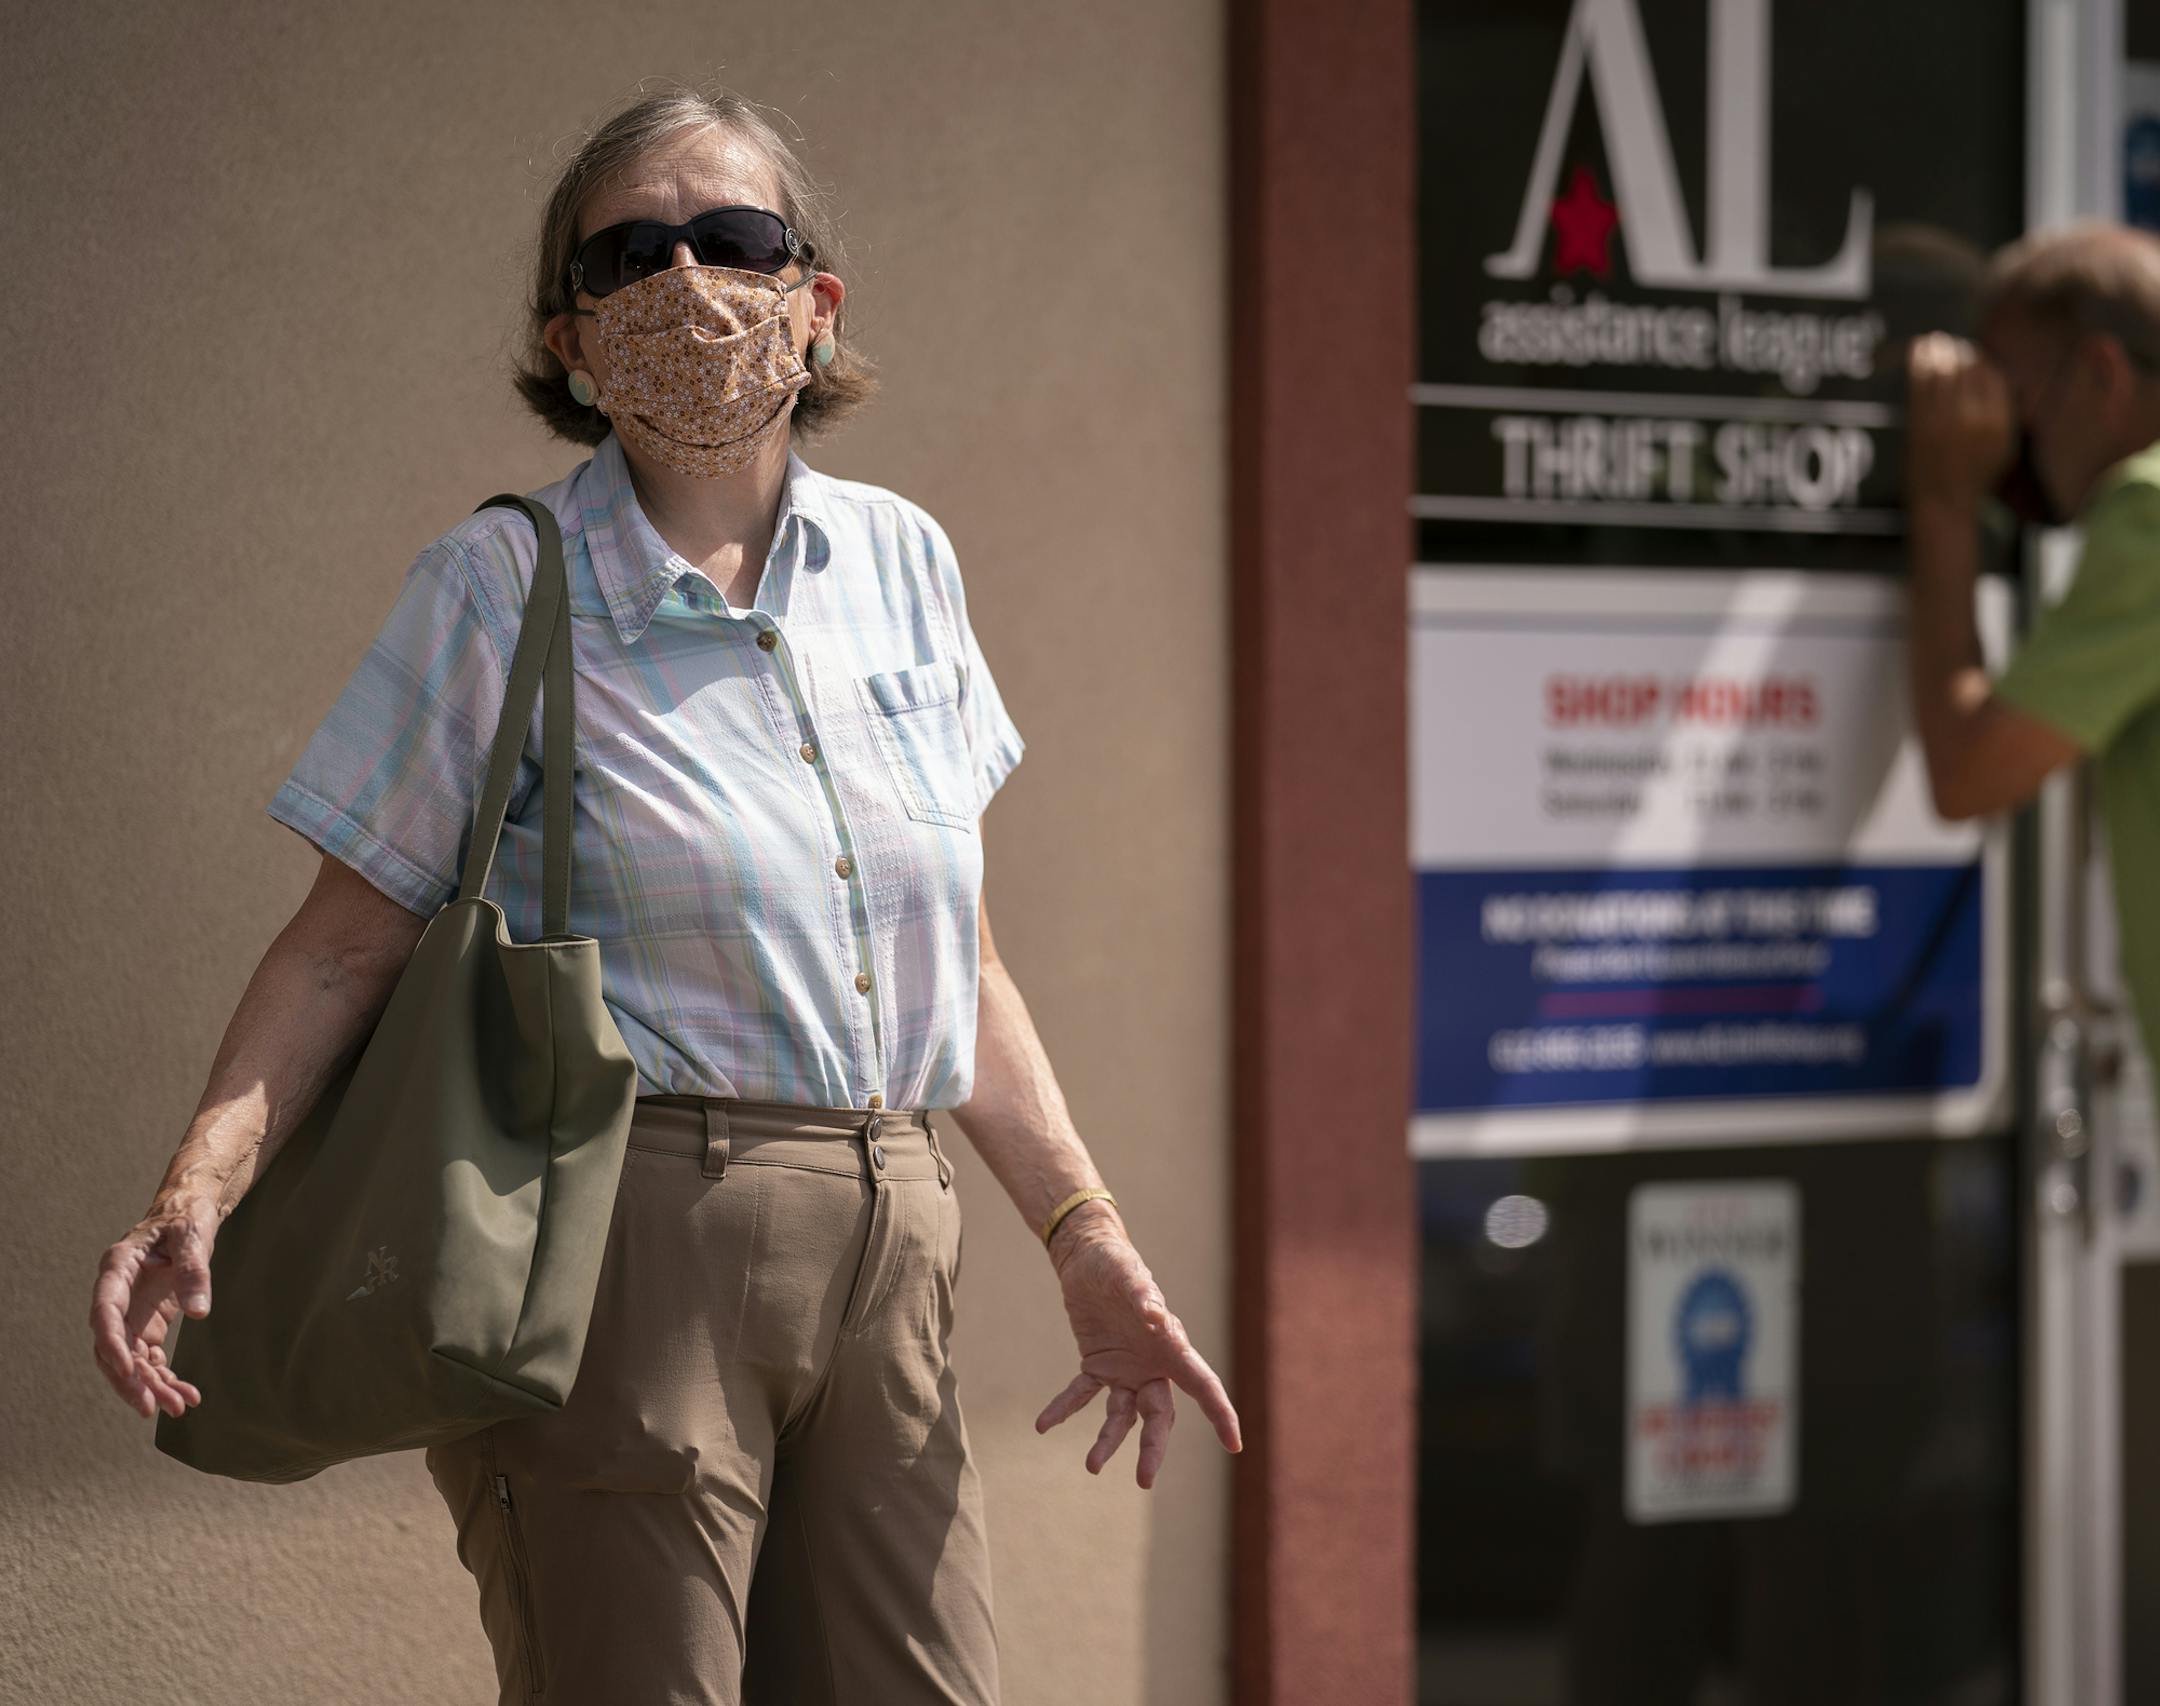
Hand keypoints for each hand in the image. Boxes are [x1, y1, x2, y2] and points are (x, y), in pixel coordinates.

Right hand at [90, 1193, 219, 1418]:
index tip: (129, 1371)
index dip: (112, 1345)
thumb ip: (193, 1271)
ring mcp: (130, 1312)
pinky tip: (186, 1395)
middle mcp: (116, 1294)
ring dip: (150, 1386)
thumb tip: (200, 1313)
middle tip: (153, 1408)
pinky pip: (150, 1358)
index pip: (105, 1313)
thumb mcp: (193, 1236)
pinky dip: (164, 1378)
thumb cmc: (186, 1217)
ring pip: (131, 1359)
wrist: (188, 1212)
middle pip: (113, 1346)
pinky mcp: (147, 1322)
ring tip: (179, 1407)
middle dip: (130, 1380)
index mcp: (117, 1268)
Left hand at [1036, 1217, 1241, 1488]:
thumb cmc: (1116, 1263)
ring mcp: (1126, 1368)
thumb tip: (1155, 1317)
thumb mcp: (1127, 1277)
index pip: (1203, 1385)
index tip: (1234, 1444)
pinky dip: (1064, 1409)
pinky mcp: (1097, 1364)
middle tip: (1144, 1480)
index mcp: (1171, 1345)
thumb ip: (1142, 1296)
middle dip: (1153, 1448)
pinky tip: (1043, 1425)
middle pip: (1159, 1415)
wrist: (1088, 1257)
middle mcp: (1153, 1364)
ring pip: (1123, 1416)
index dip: (1219, 1414)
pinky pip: (1082, 1394)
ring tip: (1092, 1465)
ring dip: (1109, 1441)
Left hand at [1905, 332, 2016, 509]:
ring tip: (1935, 340)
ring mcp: (1945, 420)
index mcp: (2000, 422)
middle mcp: (1975, 417)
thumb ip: (2004, 414)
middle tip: (1952, 344)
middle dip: (1959, 353)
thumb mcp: (2004, 447)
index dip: (1981, 361)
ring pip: (1943, 372)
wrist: (1943, 503)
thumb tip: (2001, 378)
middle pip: (1967, 370)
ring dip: (1938, 351)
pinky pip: (1921, 384)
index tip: (1972, 355)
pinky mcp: (1920, 423)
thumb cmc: (1976, 477)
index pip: (1992, 376)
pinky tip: (1918, 350)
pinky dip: (1919, 363)